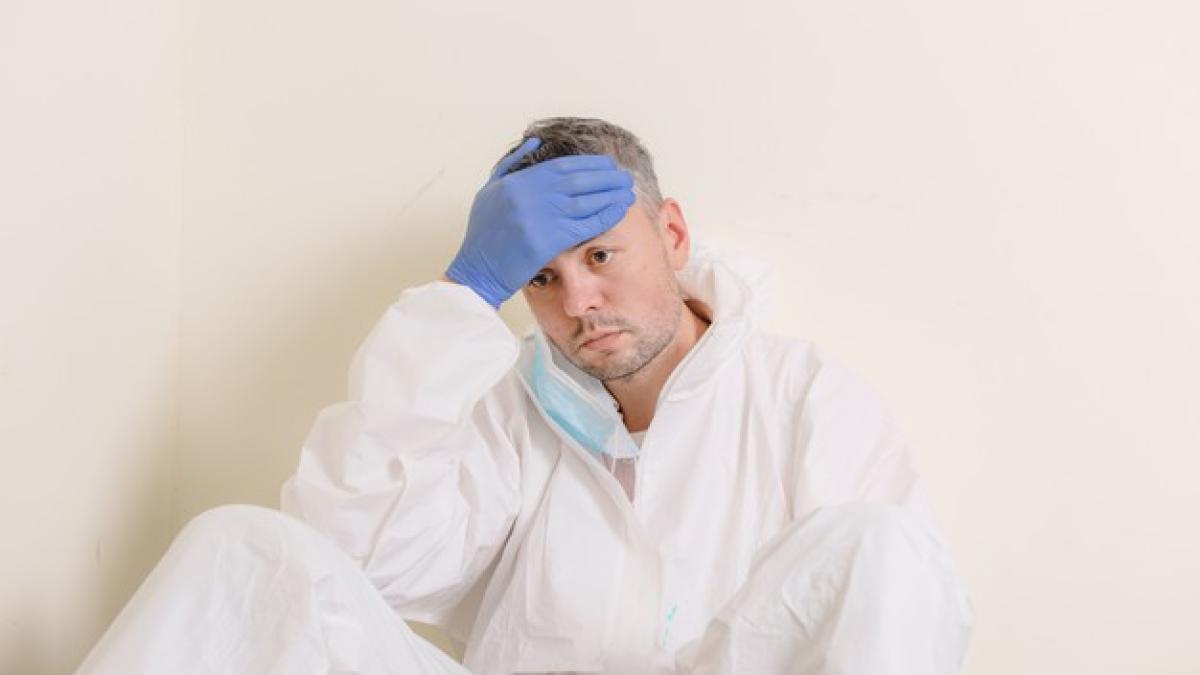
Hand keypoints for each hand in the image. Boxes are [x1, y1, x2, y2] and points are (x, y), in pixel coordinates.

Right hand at [446, 137, 636, 307]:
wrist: (477, 271)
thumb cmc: (484, 235)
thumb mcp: (490, 191)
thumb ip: (511, 164)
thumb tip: (535, 141)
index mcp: (517, 182)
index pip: (562, 166)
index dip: (589, 164)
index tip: (607, 164)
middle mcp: (529, 196)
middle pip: (578, 181)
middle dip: (606, 177)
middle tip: (624, 177)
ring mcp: (539, 219)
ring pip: (585, 201)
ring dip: (611, 195)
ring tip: (627, 192)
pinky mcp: (547, 242)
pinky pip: (584, 225)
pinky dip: (605, 216)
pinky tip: (618, 210)